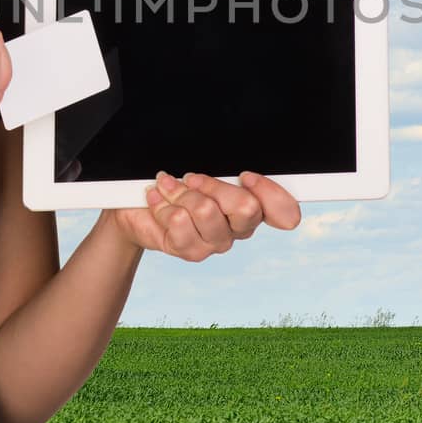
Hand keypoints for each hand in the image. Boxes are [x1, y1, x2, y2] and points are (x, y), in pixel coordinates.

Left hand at [103, 171, 301, 259]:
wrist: (136, 206)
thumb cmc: (175, 183)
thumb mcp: (202, 170)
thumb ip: (226, 171)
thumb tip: (240, 172)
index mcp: (252, 206)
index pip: (285, 211)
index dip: (269, 192)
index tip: (245, 176)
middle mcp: (239, 228)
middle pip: (246, 208)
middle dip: (214, 185)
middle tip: (192, 179)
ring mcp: (215, 243)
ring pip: (207, 211)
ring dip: (181, 193)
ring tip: (168, 188)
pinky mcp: (191, 252)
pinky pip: (180, 222)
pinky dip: (163, 204)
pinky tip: (157, 201)